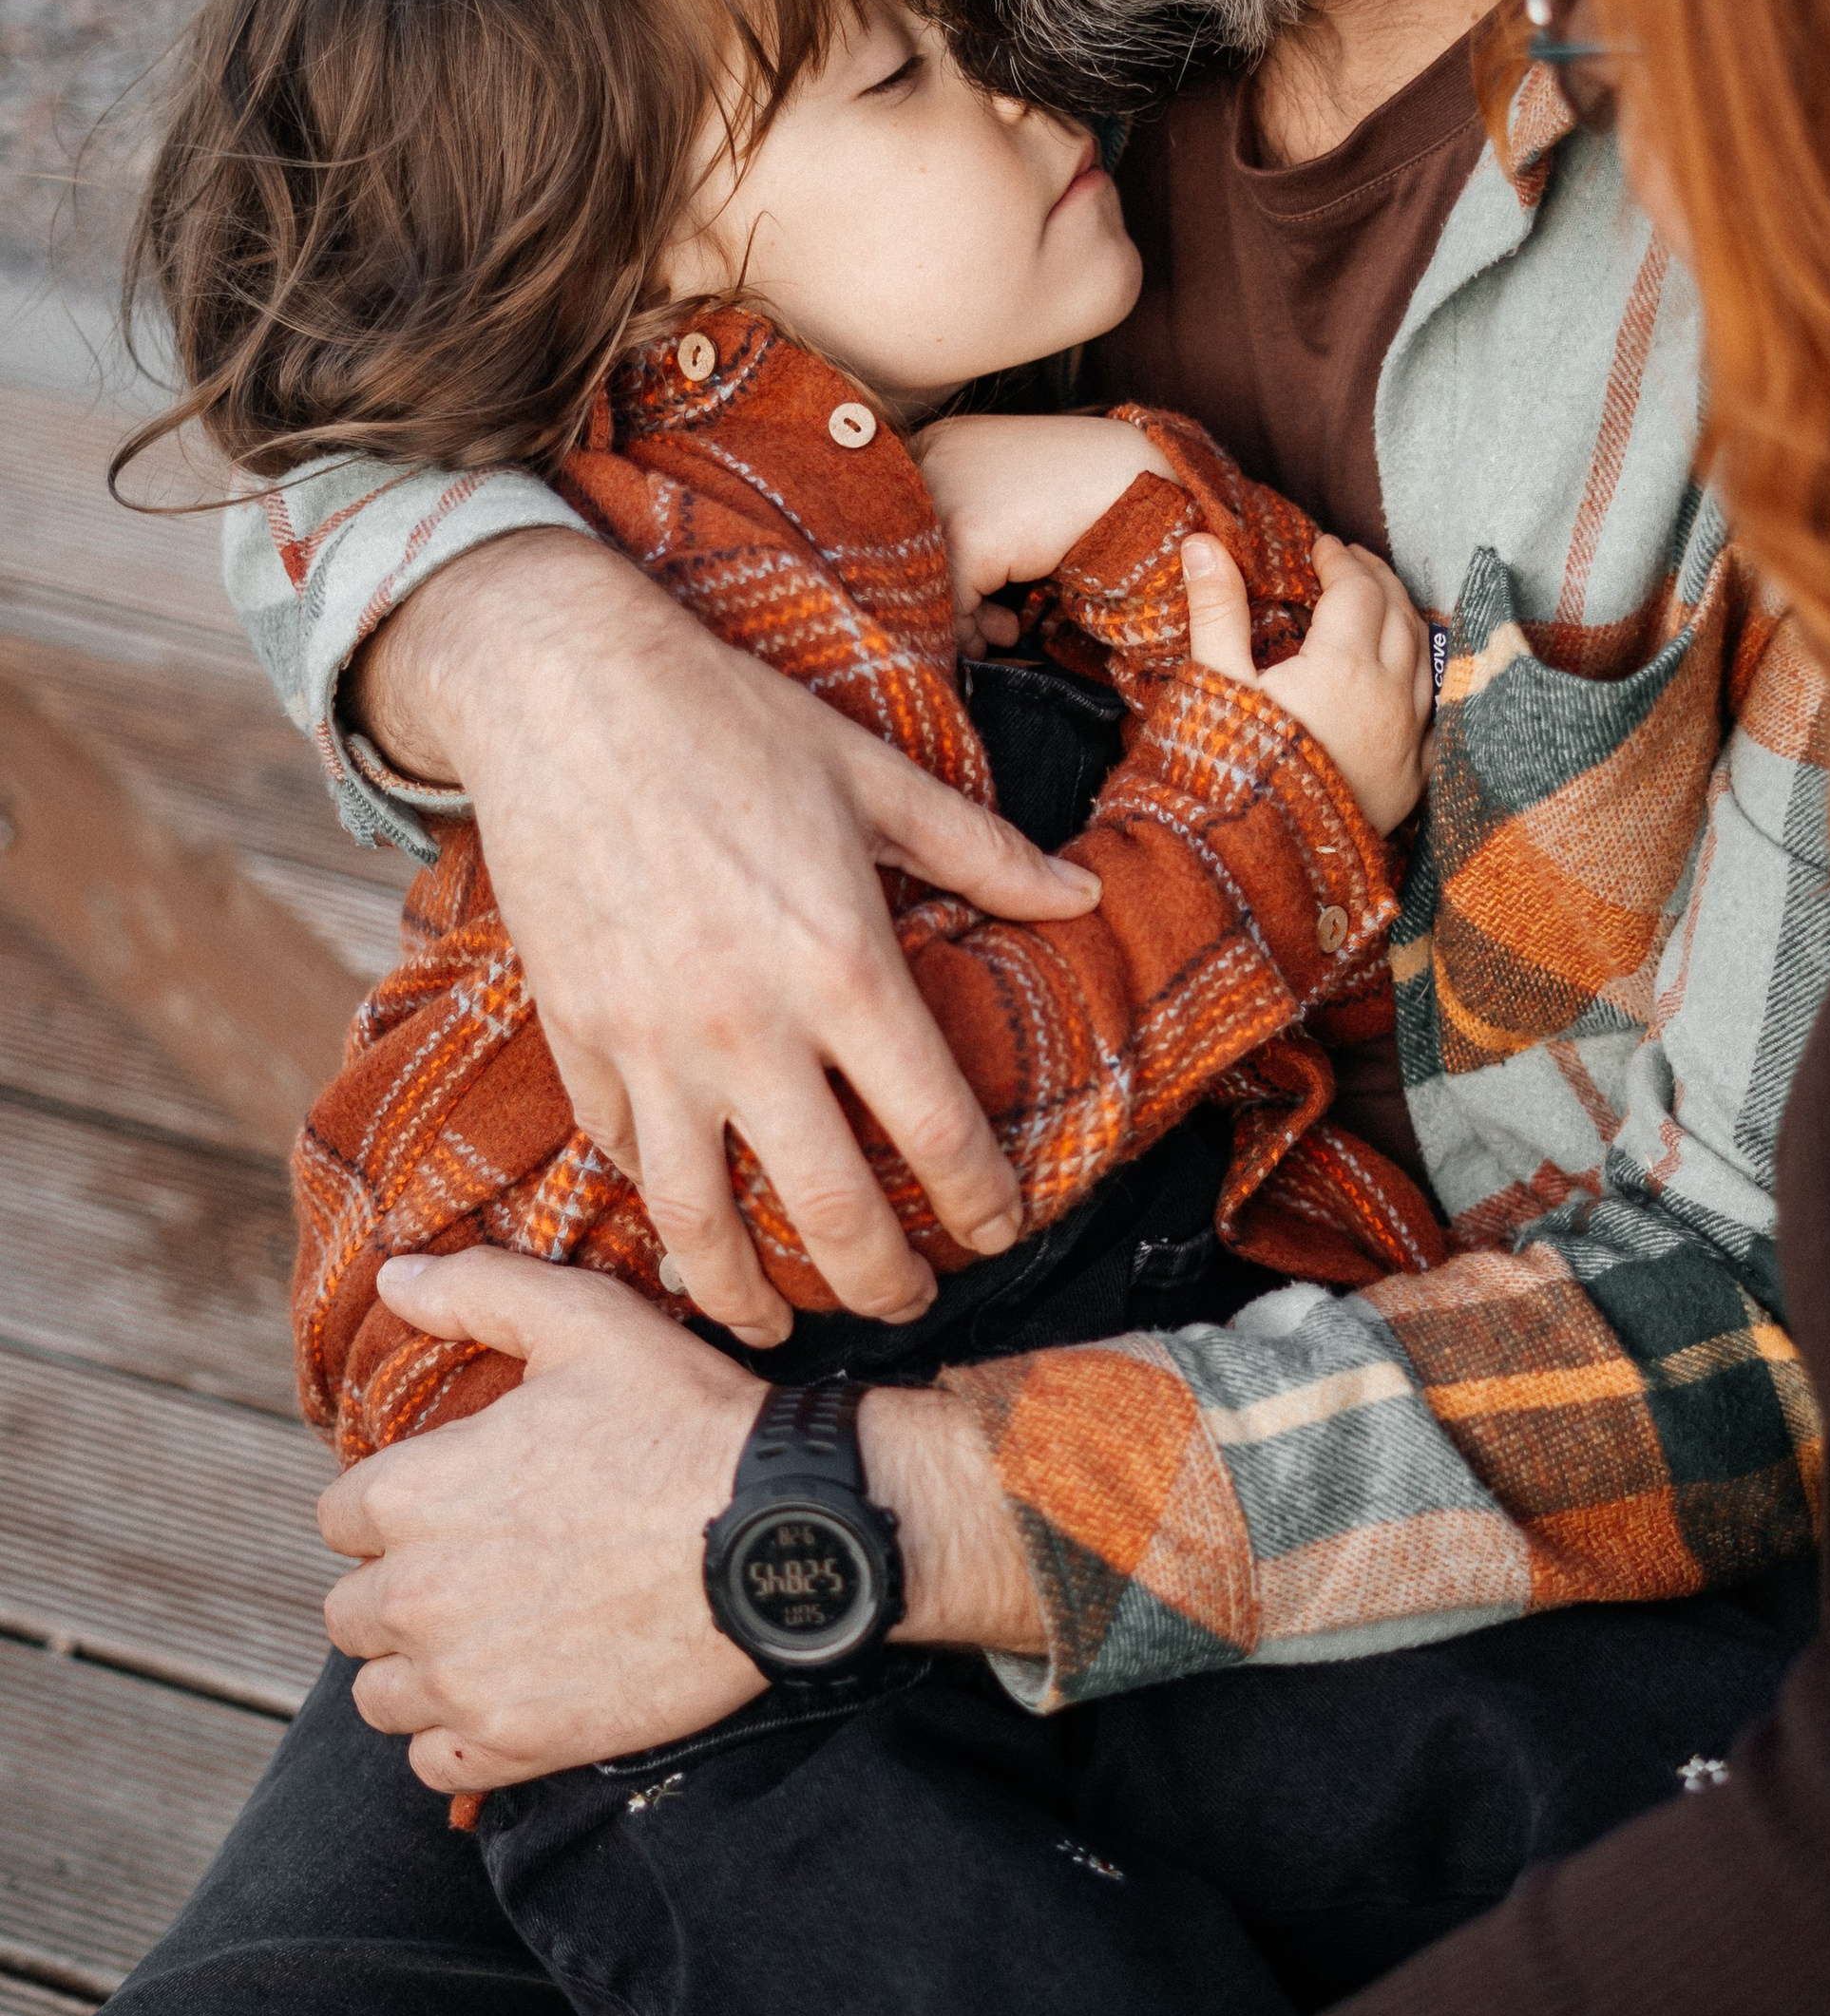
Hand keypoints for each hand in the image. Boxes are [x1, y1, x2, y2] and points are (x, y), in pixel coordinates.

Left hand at [321, 1251, 766, 1788]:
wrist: (785, 1533)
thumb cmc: (689, 1421)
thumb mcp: (587, 1321)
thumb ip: (476, 1291)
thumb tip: (392, 1276)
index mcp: (414, 1493)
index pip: (339, 1516)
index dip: (395, 1504)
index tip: (455, 1502)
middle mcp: (418, 1594)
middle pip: (350, 1610)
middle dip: (398, 1588)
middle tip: (476, 1570)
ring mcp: (464, 1678)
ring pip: (380, 1693)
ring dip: (418, 1668)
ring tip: (486, 1639)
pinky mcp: (518, 1742)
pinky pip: (434, 1763)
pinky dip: (456, 1739)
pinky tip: (505, 1697)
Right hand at [351, 530, 1100, 1340]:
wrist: (560, 688)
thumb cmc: (728, 720)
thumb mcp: (874, 774)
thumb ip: (983, 853)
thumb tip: (1083, 896)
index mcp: (844, 965)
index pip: (938, 1132)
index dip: (981, 1205)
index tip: (996, 1234)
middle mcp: (749, 1027)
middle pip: (830, 1213)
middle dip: (881, 1284)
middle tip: (906, 1307)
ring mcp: (651, 1044)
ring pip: (701, 1223)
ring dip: (746, 1298)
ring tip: (774, 1327)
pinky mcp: (575, 1039)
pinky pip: (621, 1155)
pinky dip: (654, 1206)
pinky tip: (685, 1229)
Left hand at [911, 413, 1178, 657]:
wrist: (1128, 474)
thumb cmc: (1076, 480)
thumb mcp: (1006, 489)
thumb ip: (969, 520)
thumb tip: (944, 583)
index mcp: (936, 442)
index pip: (905, 521)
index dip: (930, 570)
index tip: (959, 600)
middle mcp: (929, 463)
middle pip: (910, 553)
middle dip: (943, 600)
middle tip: (979, 628)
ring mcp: (945, 499)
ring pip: (929, 581)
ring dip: (962, 618)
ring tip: (1004, 631)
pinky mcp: (968, 537)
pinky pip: (956, 601)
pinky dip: (974, 628)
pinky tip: (1008, 635)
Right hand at [1182, 530, 1433, 832]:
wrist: (1262, 867)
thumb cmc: (1232, 776)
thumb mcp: (1215, 687)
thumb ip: (1216, 610)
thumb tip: (1202, 542)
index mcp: (1342, 666)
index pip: (1355, 588)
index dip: (1339, 559)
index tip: (1319, 546)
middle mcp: (1390, 695)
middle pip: (1399, 611)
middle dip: (1375, 577)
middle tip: (1349, 559)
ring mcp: (1409, 736)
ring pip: (1426, 653)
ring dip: (1403, 616)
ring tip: (1376, 599)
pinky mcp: (1415, 774)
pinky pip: (1435, 705)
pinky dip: (1422, 670)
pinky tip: (1404, 670)